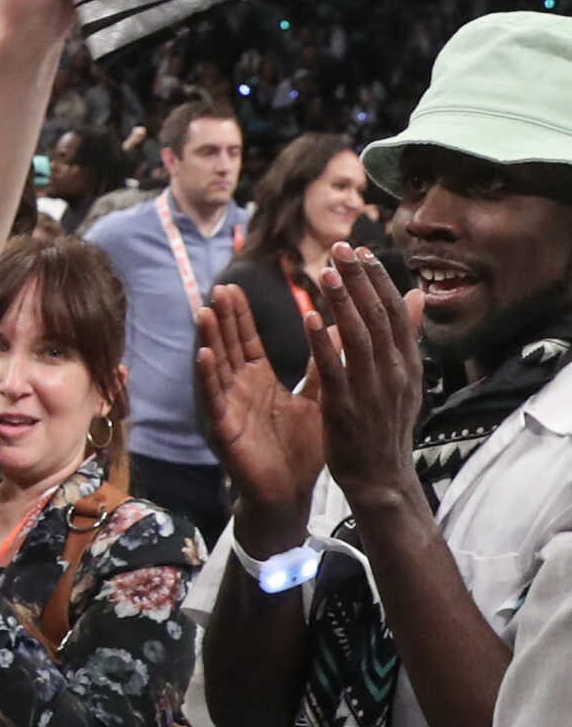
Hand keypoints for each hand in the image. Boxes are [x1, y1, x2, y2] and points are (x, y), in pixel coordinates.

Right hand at [196, 283, 323, 543]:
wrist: (290, 494)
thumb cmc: (301, 450)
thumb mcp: (319, 399)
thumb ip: (325, 364)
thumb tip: (342, 328)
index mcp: (258, 382)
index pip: (246, 341)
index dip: (239, 316)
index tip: (234, 287)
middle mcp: (238, 390)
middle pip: (227, 347)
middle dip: (221, 319)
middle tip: (218, 288)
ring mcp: (227, 408)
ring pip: (215, 367)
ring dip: (209, 340)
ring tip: (205, 312)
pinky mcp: (223, 429)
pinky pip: (213, 399)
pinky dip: (206, 377)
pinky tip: (203, 356)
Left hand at [310, 244, 428, 516]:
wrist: (381, 478)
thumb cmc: (386, 426)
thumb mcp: (405, 379)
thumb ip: (407, 337)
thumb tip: (417, 296)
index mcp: (407, 363)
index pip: (394, 310)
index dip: (378, 278)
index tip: (360, 251)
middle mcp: (393, 371)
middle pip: (377, 315)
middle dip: (358, 279)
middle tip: (339, 248)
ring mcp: (370, 389)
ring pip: (357, 336)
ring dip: (341, 301)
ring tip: (325, 271)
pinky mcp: (345, 407)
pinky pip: (333, 368)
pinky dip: (322, 341)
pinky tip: (309, 317)